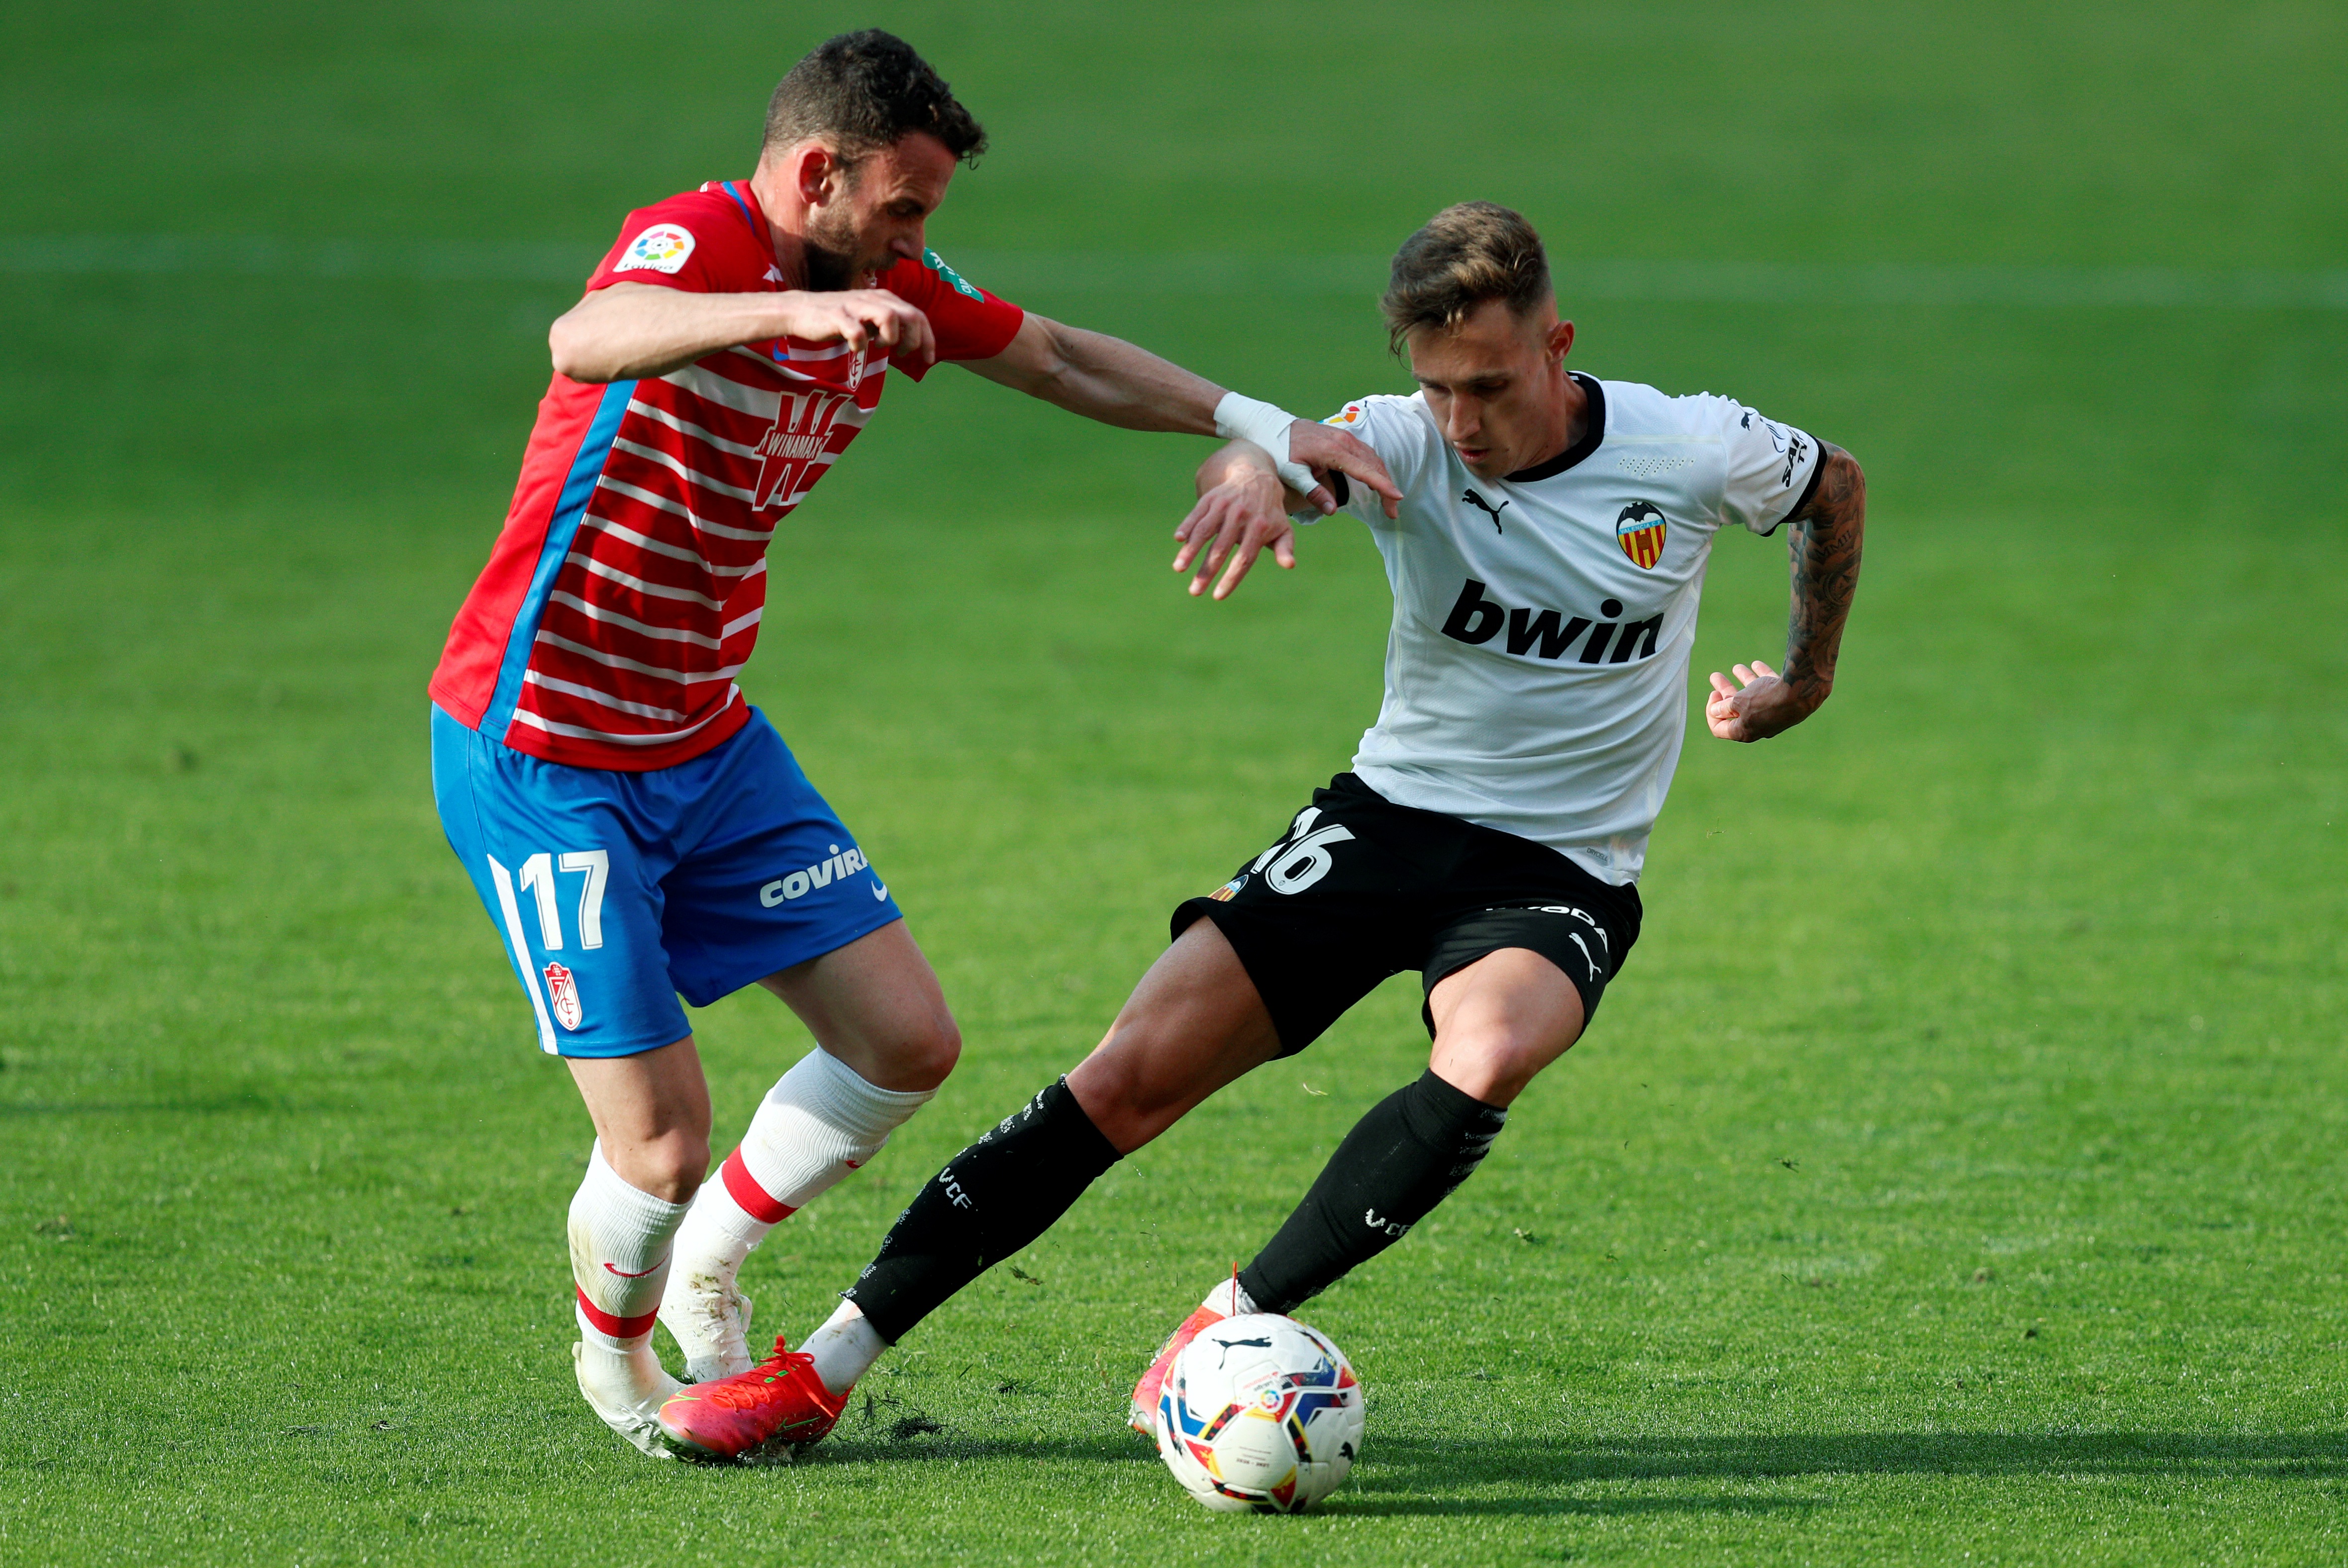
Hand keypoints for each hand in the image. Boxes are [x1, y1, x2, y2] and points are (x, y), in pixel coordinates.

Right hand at [773, 289, 935, 373]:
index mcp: (884, 299)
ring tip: (880, 347)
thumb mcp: (869, 318)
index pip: (917, 315)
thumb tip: (911, 341)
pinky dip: (860, 344)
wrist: (801, 310)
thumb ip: (890, 325)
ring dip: (890, 337)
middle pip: (910, 315)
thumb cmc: (839, 318)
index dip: (928, 339)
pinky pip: (856, 331)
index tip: (928, 359)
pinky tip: (855, 348)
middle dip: (914, 339)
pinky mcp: (836, 316)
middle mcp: (873, 299)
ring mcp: (855, 306)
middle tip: (904, 353)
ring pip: (889, 317)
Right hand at [1172, 466, 1296, 599]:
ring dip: (1190, 550)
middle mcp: (1240, 516)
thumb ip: (1285, 548)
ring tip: (1179, 568)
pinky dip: (1186, 525)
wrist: (1257, 477)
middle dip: (1206, 572)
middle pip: (1221, 548)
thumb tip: (1289, 565)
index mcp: (1259, 528)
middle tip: (1194, 591)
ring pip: (1205, 530)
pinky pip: (1196, 514)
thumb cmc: (1269, 512)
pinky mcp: (1210, 498)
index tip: (1218, 596)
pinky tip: (1178, 539)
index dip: (1231, 578)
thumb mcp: (1283, 528)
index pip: (1244, 559)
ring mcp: (1224, 506)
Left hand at [1284, 422, 1401, 518]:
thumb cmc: (1281, 451)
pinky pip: (1366, 453)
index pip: (1364, 470)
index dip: (1383, 485)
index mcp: (1332, 450)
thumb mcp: (1293, 474)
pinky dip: (1375, 469)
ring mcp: (1345, 437)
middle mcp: (1343, 441)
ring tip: (1388, 502)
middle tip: (1392, 511)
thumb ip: (1313, 492)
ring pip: (1373, 458)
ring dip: (1383, 479)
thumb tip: (1332, 510)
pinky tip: (1375, 483)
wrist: (1274, 427)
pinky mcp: (1344, 437)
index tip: (1397, 498)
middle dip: (1387, 488)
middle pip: (1374, 465)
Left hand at [1705, 660, 1808, 741]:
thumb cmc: (1767, 699)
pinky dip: (1761, 677)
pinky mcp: (1783, 702)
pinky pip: (1769, 689)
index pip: (1720, 728)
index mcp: (1744, 731)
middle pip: (1735, 709)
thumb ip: (1726, 707)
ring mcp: (1771, 714)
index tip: (1714, 694)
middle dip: (1724, 691)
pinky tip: (1756, 664)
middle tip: (1715, 676)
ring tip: (1736, 667)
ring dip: (1743, 680)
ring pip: (1753, 696)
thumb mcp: (1740, 702)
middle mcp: (1757, 725)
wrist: (1802, 692)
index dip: (1711, 712)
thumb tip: (1716, 711)